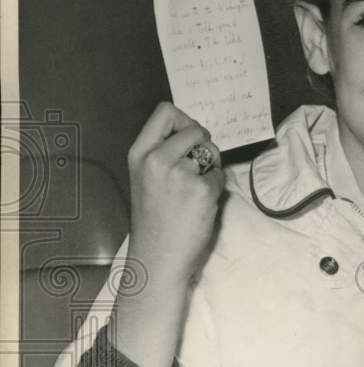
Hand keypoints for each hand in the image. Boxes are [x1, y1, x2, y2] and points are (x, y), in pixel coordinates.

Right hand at [126, 102, 224, 288]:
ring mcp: (180, 173)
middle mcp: (157, 159)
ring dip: (211, 166)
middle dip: (204, 144)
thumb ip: (162, 152)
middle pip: (195, 128)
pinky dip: (217, 187)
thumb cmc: (154, 218)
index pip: (165, 111)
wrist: (158, 255)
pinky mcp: (201, 189)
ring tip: (195, 189)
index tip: (188, 139)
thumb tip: (193, 132)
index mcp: (139, 153)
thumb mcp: (144, 177)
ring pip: (211, 151)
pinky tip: (201, 203)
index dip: (184, 121)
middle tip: (198, 167)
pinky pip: (220, 175)